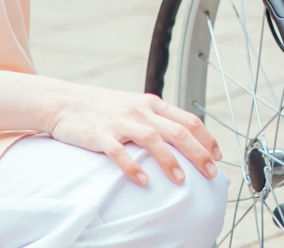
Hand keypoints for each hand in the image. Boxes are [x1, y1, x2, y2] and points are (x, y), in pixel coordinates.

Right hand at [47, 83, 220, 184]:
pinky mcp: (101, 135)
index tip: (218, 155)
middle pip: (177, 131)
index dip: (206, 138)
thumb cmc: (103, 107)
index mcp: (152, 104)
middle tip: (210, 172)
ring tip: (181, 180)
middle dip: (198, 152)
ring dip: (169, 161)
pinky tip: (142, 180)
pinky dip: (132, 167)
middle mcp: (141, 111)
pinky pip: (120, 152)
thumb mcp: (135, 106)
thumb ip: (156, 118)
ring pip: (153, 140)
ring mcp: (121, 122)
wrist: (65, 101)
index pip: (188, 119)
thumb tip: (182, 136)